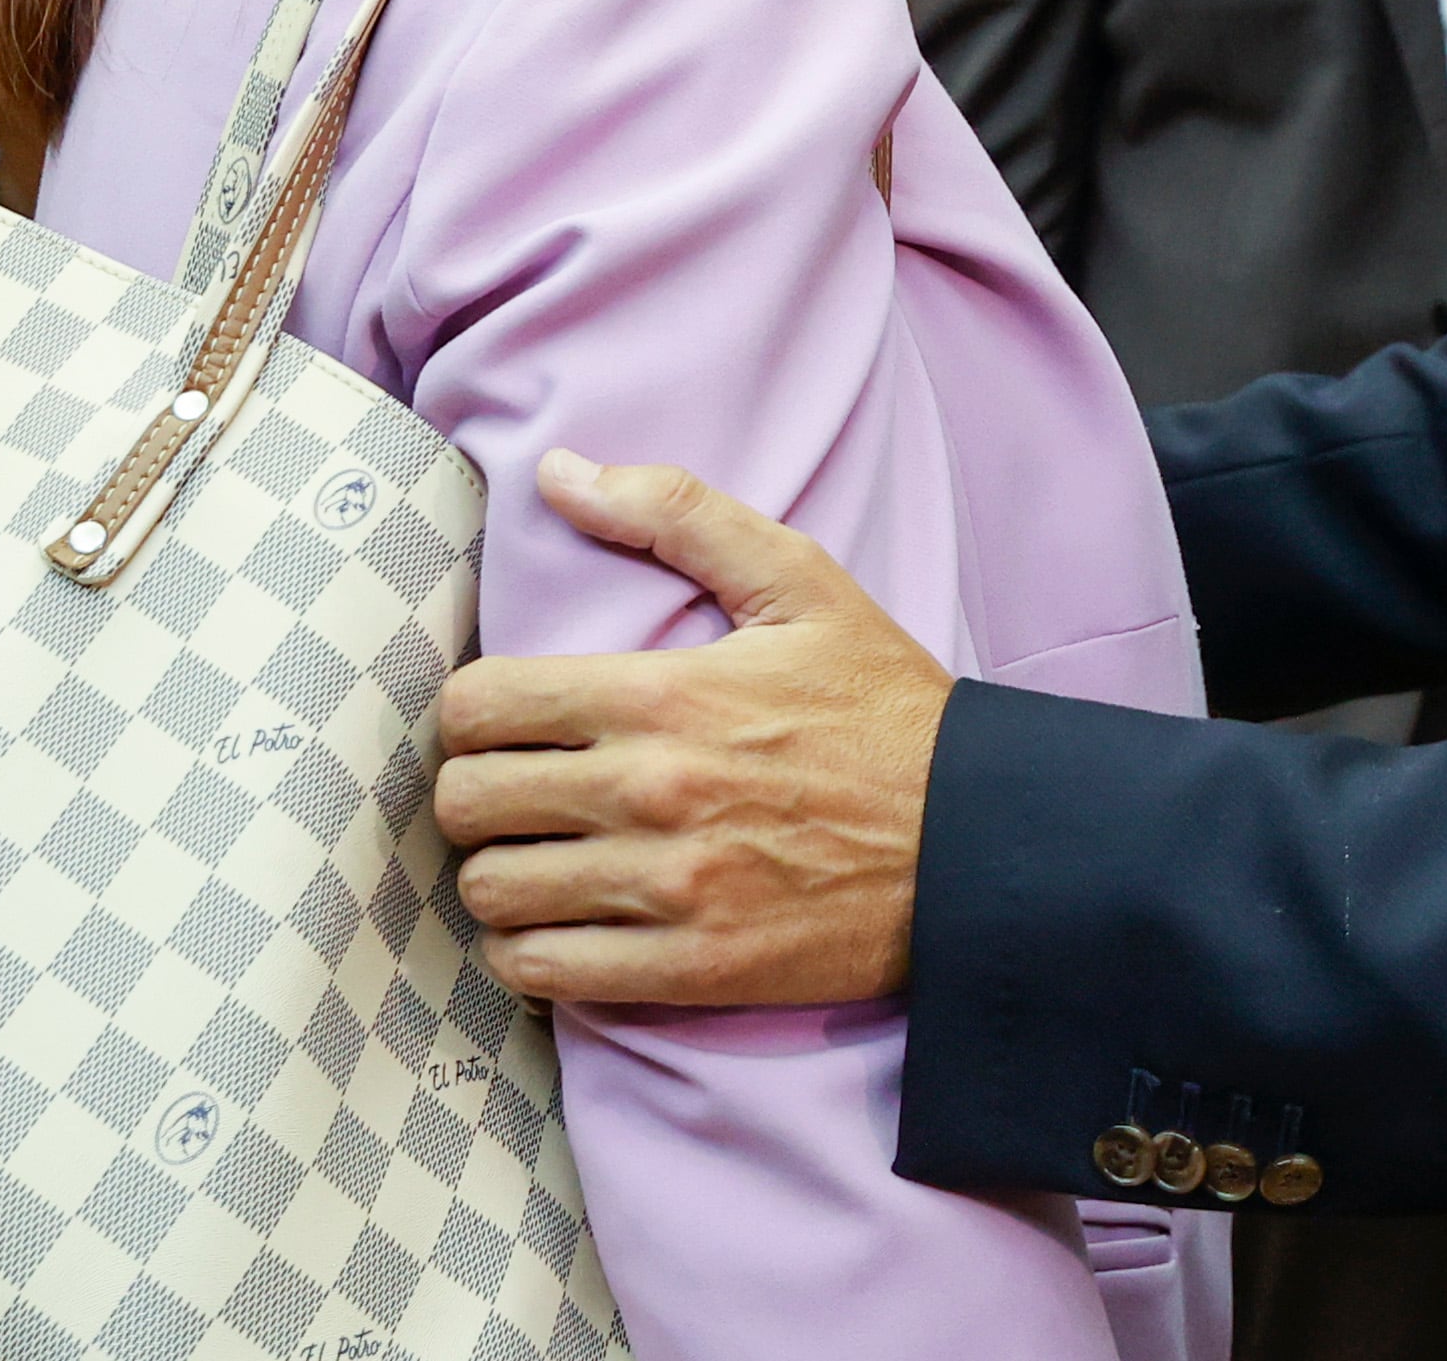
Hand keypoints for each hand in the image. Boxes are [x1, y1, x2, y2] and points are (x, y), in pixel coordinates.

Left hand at [430, 452, 952, 1005]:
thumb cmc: (886, 707)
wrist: (980, 841)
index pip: (475, 705)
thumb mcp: (802, 582)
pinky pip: (544, 974)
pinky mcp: (691, 968)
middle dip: (472, 793)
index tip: (500, 721)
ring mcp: (669, 889)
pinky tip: (558, 926)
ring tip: (535, 858)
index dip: (468, 712)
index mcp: (662, 692)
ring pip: (492, 893)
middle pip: (466, 803)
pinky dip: (528, 953)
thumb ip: (676, 512)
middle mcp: (651, 792)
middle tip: (511, 792)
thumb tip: (559, 471)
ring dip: (497, 875)